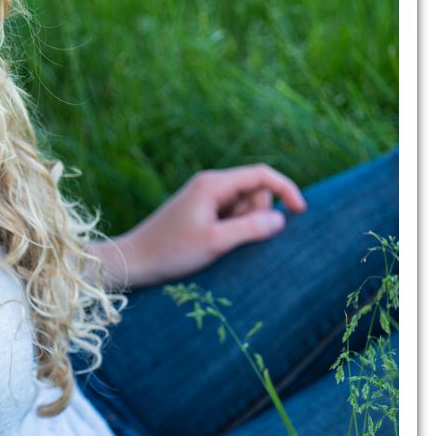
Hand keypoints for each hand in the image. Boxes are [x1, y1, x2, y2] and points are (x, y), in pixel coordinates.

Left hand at [110, 163, 308, 287]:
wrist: (135, 261)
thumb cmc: (171, 252)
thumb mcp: (215, 242)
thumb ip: (250, 228)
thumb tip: (281, 219)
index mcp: (213, 184)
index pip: (262, 175)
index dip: (286, 190)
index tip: (300, 213)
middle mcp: (210, 185)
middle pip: (255, 192)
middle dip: (256, 215)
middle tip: (228, 237)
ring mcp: (205, 199)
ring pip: (244, 206)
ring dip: (242, 226)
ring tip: (215, 243)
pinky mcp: (201, 213)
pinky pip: (230, 217)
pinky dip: (231, 231)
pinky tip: (213, 245)